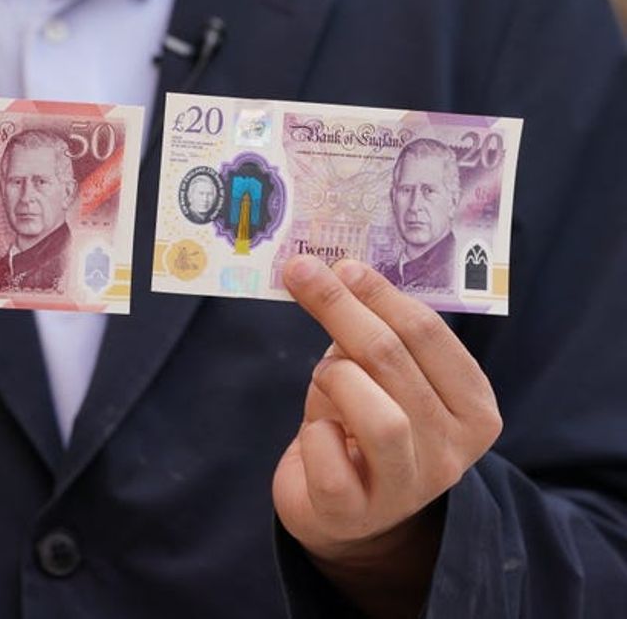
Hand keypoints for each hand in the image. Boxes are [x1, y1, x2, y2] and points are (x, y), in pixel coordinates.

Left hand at [272, 256, 501, 617]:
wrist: (339, 506)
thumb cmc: (361, 424)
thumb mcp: (378, 375)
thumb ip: (373, 333)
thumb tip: (334, 274)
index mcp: (474, 407)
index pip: (429, 334)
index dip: (379, 293)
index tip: (341, 264)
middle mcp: (454, 452)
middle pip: (395, 360)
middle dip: (340, 308)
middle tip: (302, 273)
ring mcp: (409, 487)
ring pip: (379, 415)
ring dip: (338, 378)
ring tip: (324, 376)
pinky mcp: (355, 512)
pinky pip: (329, 458)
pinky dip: (313, 434)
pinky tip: (318, 433)